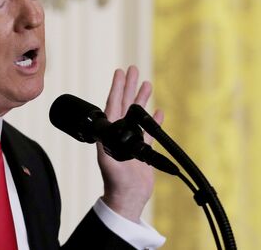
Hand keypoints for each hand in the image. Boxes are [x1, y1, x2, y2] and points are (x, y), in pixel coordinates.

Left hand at [98, 65, 163, 221]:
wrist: (127, 196)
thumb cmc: (115, 179)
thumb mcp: (107, 158)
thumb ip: (107, 142)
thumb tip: (106, 126)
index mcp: (109, 132)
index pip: (112, 104)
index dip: (116, 87)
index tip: (119, 72)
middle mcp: (119, 132)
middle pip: (125, 103)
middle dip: (129, 86)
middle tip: (133, 69)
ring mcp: (131, 140)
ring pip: (137, 114)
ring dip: (142, 99)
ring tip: (147, 83)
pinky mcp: (142, 149)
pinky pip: (149, 131)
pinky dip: (154, 120)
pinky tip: (159, 111)